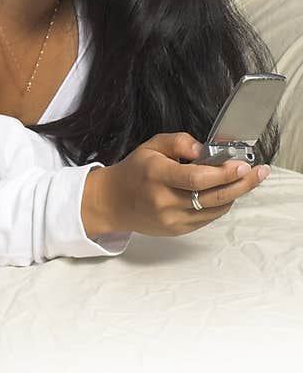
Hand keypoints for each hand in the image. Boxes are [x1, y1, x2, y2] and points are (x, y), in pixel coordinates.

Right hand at [85, 131, 269, 237]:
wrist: (113, 202)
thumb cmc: (134, 172)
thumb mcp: (151, 146)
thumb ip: (178, 142)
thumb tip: (203, 150)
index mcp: (157, 175)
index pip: (196, 178)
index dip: (223, 173)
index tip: (242, 164)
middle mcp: (164, 200)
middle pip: (212, 196)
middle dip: (241, 184)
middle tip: (258, 172)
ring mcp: (172, 219)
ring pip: (215, 208)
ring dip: (235, 194)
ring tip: (246, 179)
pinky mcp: (177, 230)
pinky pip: (208, 218)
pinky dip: (220, 203)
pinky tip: (226, 191)